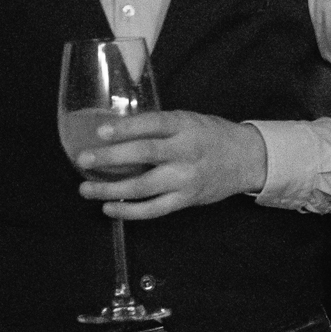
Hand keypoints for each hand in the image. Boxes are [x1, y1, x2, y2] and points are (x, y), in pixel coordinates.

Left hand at [77, 109, 268, 219]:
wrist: (246, 159)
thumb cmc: (211, 135)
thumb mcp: (189, 120)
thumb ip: (159, 126)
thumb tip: (115, 130)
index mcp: (185, 126)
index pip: (153, 124)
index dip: (126, 128)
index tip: (101, 131)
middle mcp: (186, 152)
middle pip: (144, 154)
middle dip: (111, 158)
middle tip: (84, 160)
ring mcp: (186, 178)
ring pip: (144, 186)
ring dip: (111, 189)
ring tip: (86, 189)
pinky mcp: (186, 199)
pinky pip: (154, 209)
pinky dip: (129, 211)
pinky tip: (110, 208)